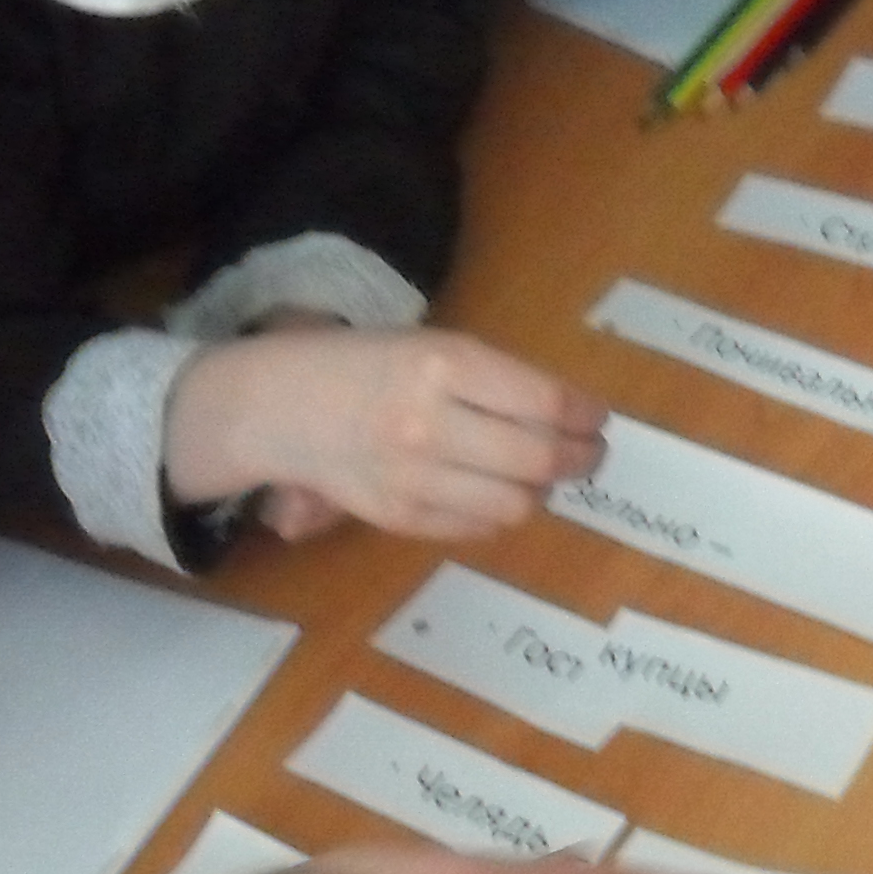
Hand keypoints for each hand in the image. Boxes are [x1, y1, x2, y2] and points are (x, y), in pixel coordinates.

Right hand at [163, 326, 604, 542]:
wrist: (275, 404)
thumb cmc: (363, 364)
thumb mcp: (430, 346)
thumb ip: (495, 380)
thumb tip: (571, 415)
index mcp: (442, 365)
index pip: (544, 403)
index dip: (585, 416)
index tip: (597, 418)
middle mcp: (430, 422)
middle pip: (539, 460)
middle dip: (581, 459)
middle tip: (590, 453)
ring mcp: (412, 477)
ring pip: (515, 503)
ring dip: (543, 491)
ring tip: (543, 475)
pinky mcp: (398, 516)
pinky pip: (478, 526)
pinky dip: (501, 512)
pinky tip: (499, 493)